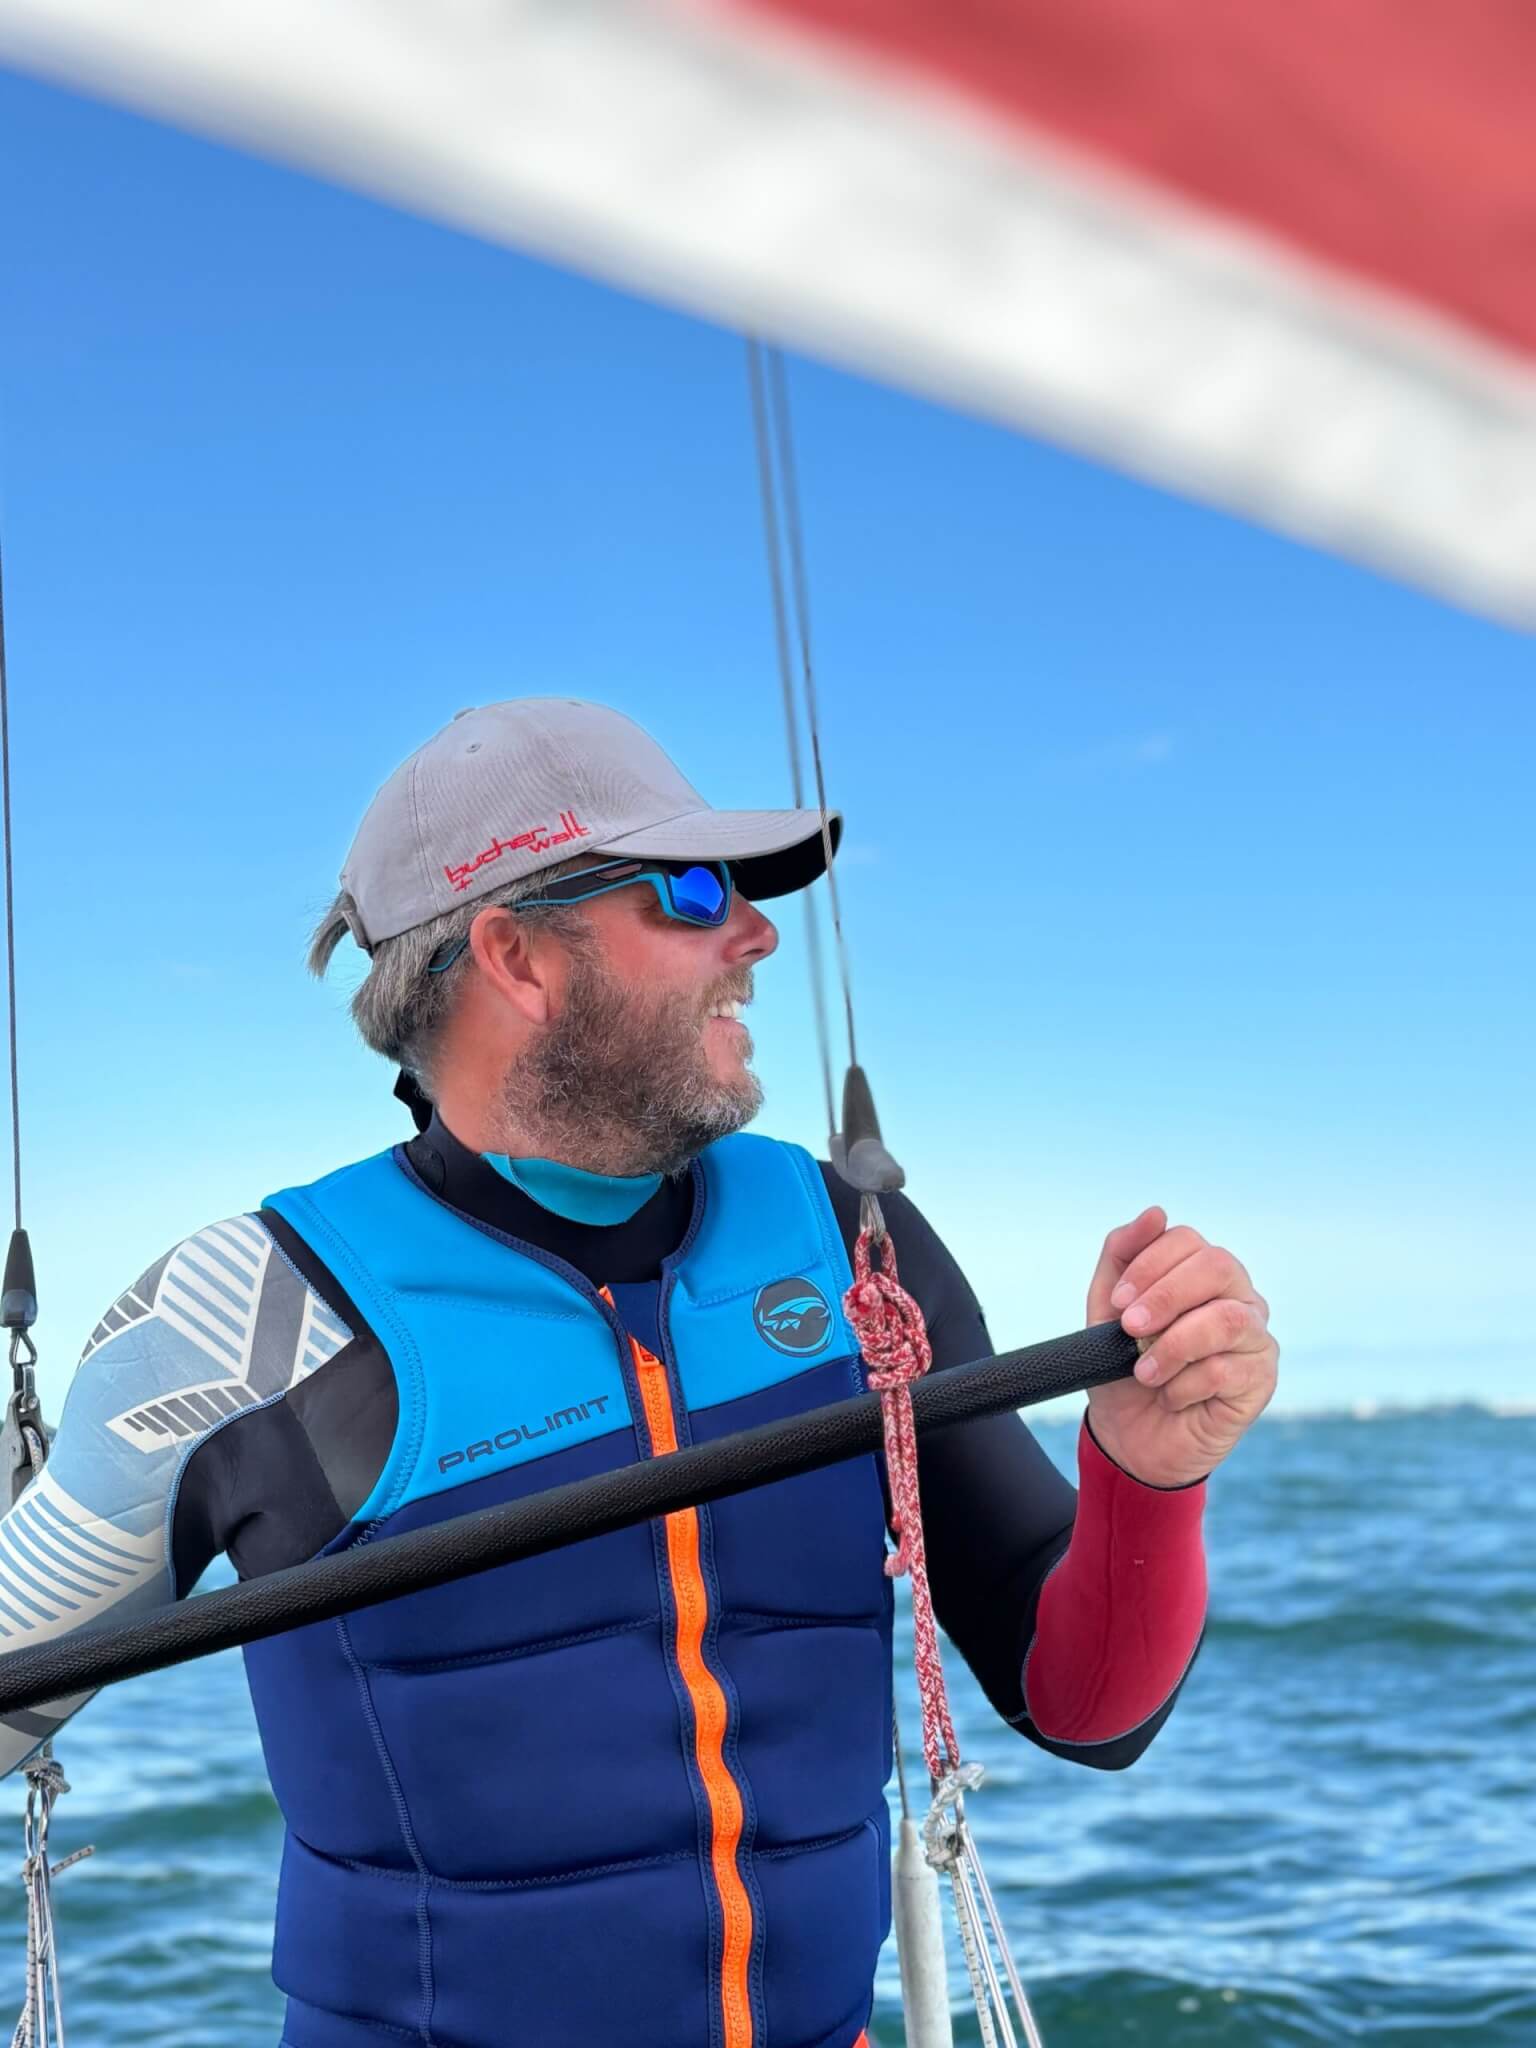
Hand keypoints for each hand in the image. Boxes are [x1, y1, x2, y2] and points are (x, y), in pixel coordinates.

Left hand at [1083, 1206, 1277, 1488]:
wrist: (1130, 1440)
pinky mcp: (1262, 1379)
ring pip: (1228, 1318)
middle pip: (1218, 1265)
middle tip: (1130, 1329)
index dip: (1149, 1265)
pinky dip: (1186, 1384)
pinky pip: (1228, 1369)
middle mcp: (1236, 1295)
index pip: (1187, 1240)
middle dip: (1166, 1295)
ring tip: (1143, 1372)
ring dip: (1175, 1345)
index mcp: (1199, 1272)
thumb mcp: (1106, 1311)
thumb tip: (1156, 1212)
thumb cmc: (1121, 1369)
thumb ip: (1122, 1256)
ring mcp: (1255, 1336)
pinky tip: (1172, 1397)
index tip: (1117, 1302)